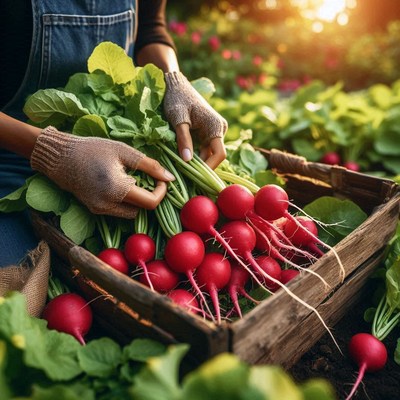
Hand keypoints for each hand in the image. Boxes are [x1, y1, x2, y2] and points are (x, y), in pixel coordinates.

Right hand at [30, 127, 174, 217]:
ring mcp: (100, 209)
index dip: (161, 192)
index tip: (161, 179)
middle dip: (150, 196)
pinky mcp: (95, 209)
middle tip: (149, 179)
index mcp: (117, 189)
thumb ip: (149, 165)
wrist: (59, 157)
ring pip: (131, 213)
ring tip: (133, 180)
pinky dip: (125, 201)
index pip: (150, 202)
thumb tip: (170, 178)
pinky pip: (118, 211)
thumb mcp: (124, 152)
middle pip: (142, 209)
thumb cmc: (92, 149)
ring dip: (138, 200)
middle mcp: (108, 204)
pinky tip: (121, 185)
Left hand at [163, 71, 227, 168]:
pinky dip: (195, 154)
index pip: (219, 154)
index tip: (196, 176)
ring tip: (182, 168)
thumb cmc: (176, 99)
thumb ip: (183, 139)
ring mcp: (215, 130)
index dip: (209, 167)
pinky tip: (184, 158)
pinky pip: (204, 147)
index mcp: (215, 125)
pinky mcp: (209, 131)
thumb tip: (187, 160)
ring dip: (197, 161)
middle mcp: (219, 128)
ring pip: (209, 153)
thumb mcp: (177, 119)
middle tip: (185, 175)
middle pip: (214, 156)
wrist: (177, 85)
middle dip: (201, 166)